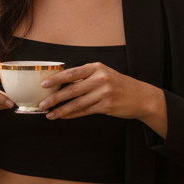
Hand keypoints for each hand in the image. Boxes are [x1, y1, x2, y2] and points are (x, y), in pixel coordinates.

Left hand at [38, 63, 165, 133]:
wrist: (141, 97)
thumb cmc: (118, 85)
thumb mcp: (104, 74)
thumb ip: (86, 77)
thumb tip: (61, 83)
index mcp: (97, 67)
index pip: (72, 72)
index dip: (56, 78)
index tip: (43, 84)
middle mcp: (100, 79)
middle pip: (72, 89)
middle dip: (55, 98)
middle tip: (42, 104)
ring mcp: (104, 93)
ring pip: (77, 103)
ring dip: (61, 110)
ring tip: (49, 114)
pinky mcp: (107, 106)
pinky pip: (85, 111)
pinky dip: (72, 114)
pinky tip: (63, 116)